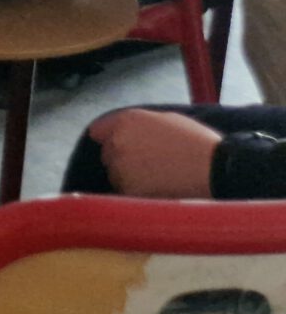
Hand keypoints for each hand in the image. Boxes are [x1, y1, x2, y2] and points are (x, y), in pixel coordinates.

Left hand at [90, 109, 221, 196]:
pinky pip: (126, 193)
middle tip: (149, 167)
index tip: (117, 148)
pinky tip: (158, 190)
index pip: (98, 131)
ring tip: (158, 179)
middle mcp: (118, 140)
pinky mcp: (129, 189)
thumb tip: (129, 129)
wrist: (214, 169)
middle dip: (122, 159)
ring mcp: (121, 166)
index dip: (108, 139)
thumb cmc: (198, 143)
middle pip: (108, 154)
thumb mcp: (168, 120)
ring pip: (115, 175)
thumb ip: (141, 124)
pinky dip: (137, 194)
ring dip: (128, 178)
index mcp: (127, 120)